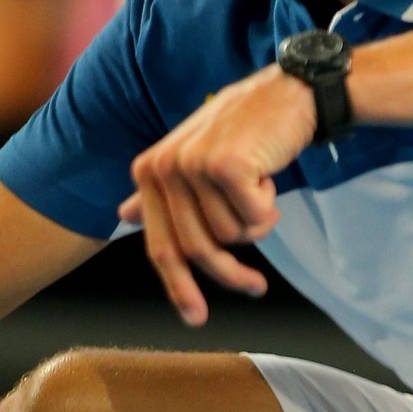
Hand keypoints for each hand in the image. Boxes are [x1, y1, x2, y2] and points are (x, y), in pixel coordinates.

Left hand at [118, 66, 314, 325]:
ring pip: (231, 236)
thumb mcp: (194, 155)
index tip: (197, 318)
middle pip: (198, 249)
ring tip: (260, 189)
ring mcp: (193, 165)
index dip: (179, 287)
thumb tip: (124, 216)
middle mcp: (163, 167)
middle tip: (257, 288)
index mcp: (149, 170)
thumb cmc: (246, 129)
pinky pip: (255, 222)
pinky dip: (268, 209)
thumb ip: (160, 191)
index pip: (161, 245)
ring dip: (256, 222)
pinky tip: (269, 176)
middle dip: (231, 274)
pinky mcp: (226, 166)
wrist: (289, 93)